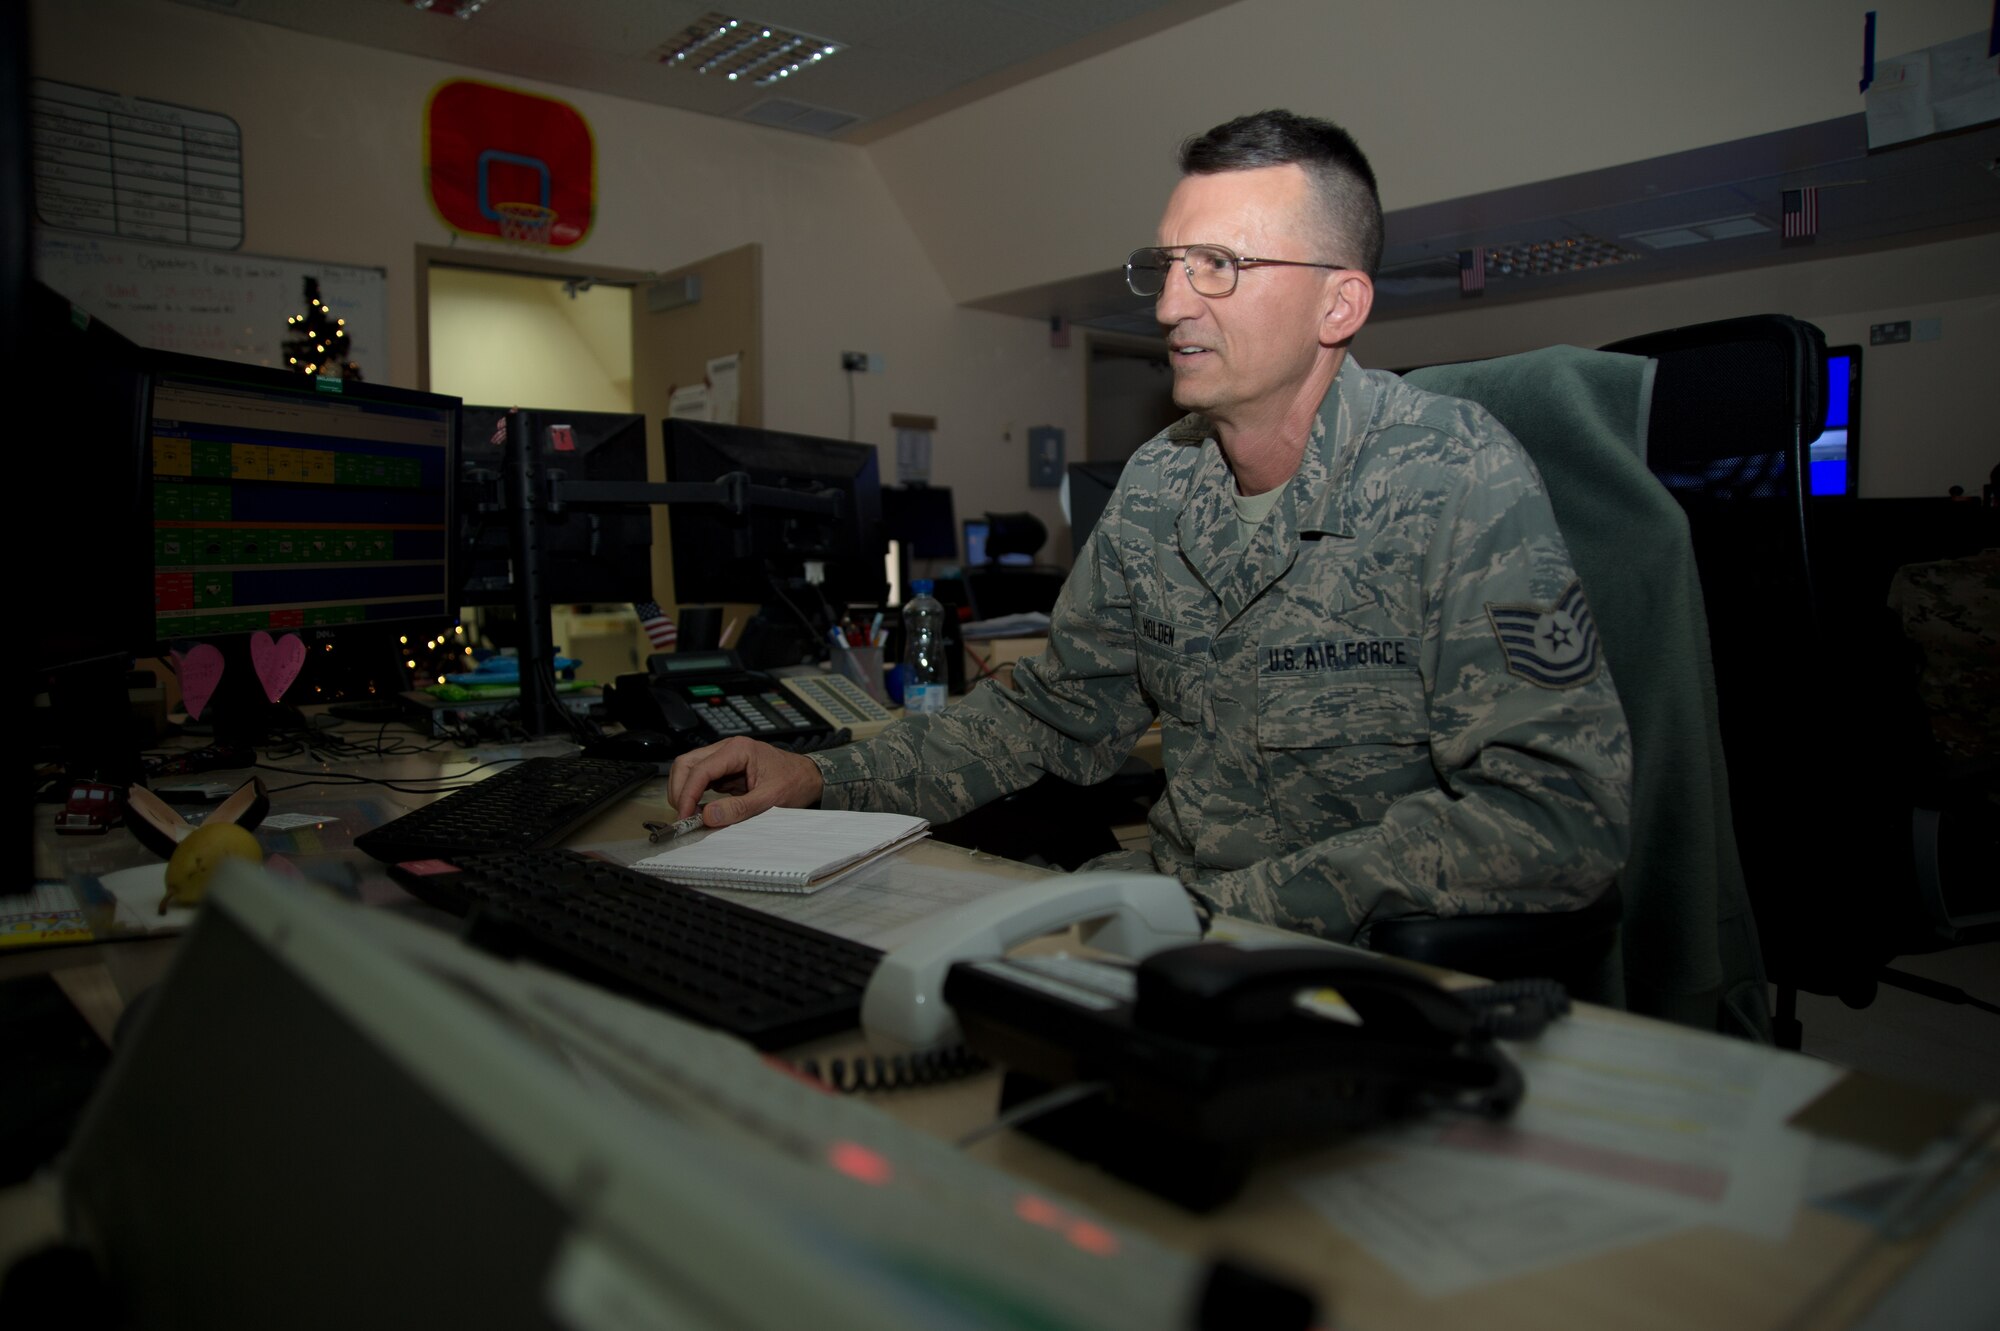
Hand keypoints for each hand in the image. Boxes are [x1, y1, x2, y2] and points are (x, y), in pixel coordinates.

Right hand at [666, 736, 824, 827]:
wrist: (810, 777)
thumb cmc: (795, 781)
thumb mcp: (770, 799)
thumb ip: (739, 808)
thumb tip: (708, 816)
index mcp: (738, 749)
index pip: (700, 769)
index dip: (687, 793)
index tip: (685, 816)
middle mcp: (728, 749)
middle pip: (687, 764)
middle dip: (680, 790)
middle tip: (684, 816)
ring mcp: (725, 758)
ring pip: (690, 769)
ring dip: (685, 791)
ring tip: (690, 814)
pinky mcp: (725, 770)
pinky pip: (701, 779)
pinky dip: (695, 794)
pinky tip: (700, 810)